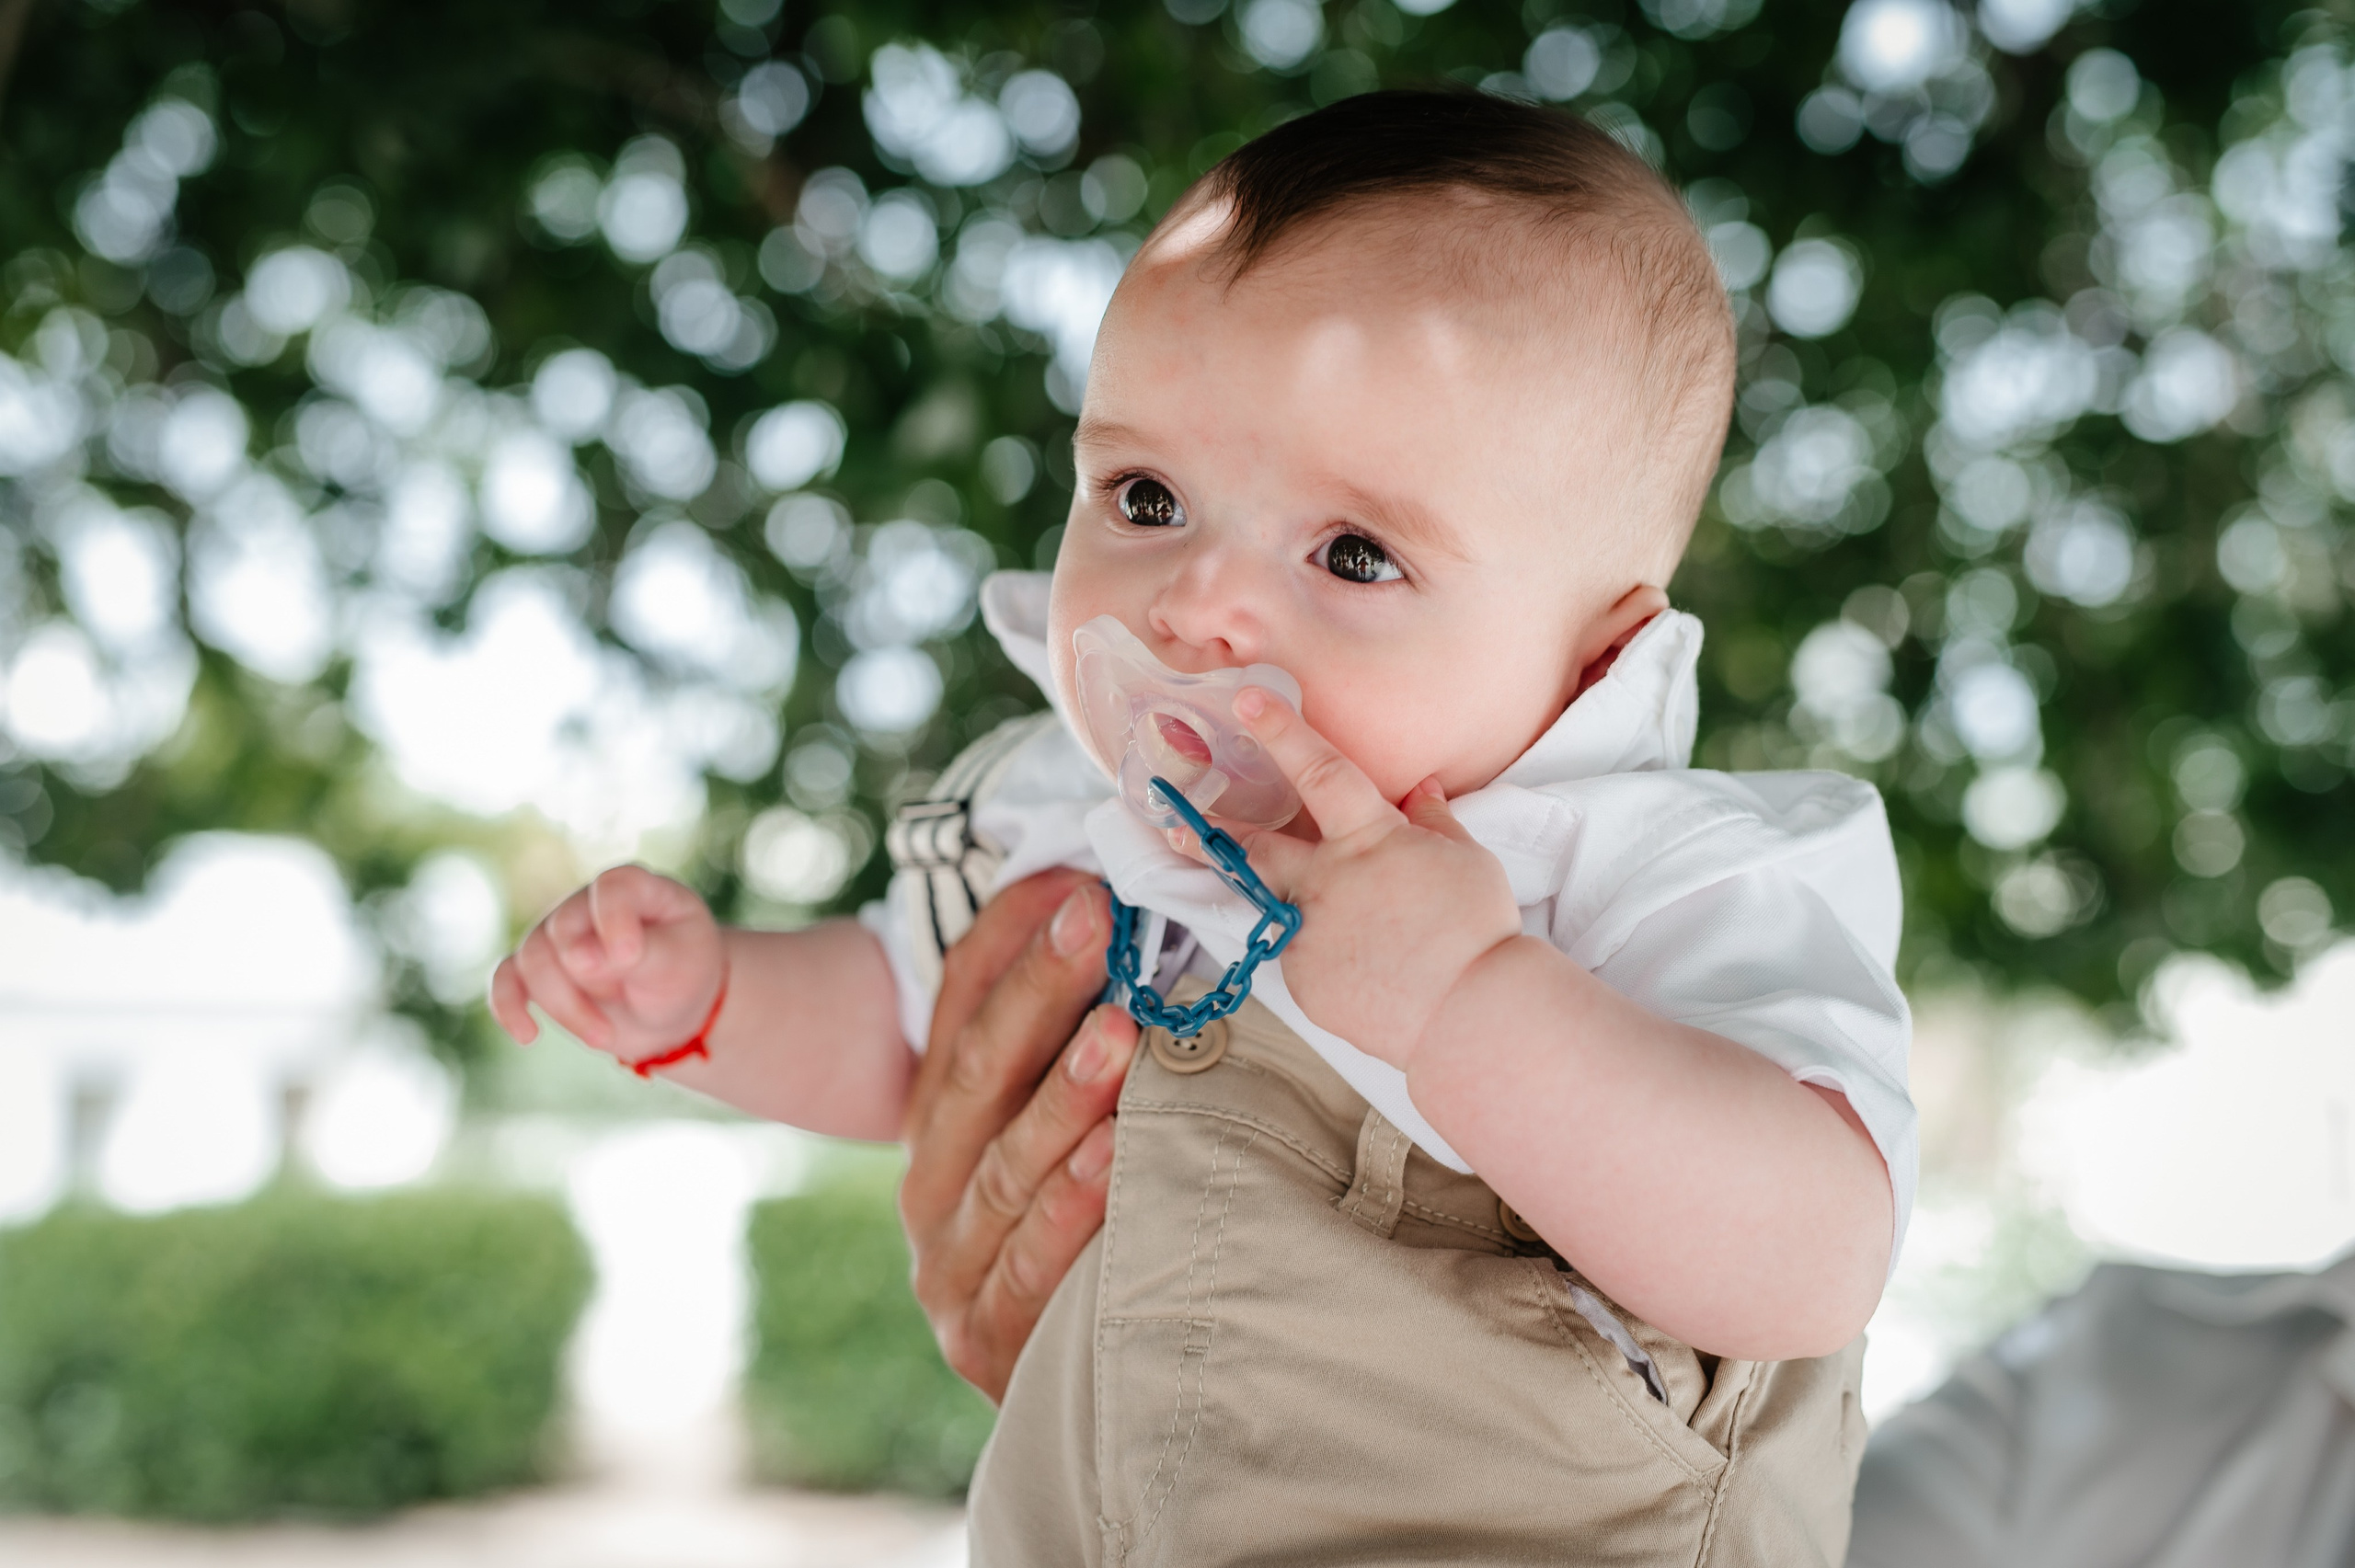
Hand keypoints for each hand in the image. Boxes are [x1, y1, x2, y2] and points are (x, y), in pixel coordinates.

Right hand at [488, 865, 723, 1065]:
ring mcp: (556, 934)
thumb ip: (637, 954)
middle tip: (629, 1005)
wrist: (672, 1009)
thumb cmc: (682, 973)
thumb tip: (575, 957)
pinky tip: (528, 1036)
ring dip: (565, 1007)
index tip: (629, 958)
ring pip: (533, 961)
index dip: (614, 920)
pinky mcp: (538, 971)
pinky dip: (509, 1007)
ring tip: (605, 1038)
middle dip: (590, 980)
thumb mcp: (678, 963)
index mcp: (633, 887)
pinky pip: (505, 980)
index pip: (612, 888)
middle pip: (563, 932)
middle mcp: (586, 904)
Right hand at [899, 869, 1135, 1402]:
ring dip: (1065, 1094)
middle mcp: (928, 1189)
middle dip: (1040, 991)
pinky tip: (1121, 1156)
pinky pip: (1035, 1263)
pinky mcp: (990, 1342)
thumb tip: (1102, 892)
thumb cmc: (1087, 1228)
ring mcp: (951, 1270)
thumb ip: (1078, 1026)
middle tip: (1102, 921)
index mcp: (935, 1122)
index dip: (1009, 942)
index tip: (1077, 879)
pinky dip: (1078, 1207)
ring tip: (1122, 1030)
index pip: (956, 1010)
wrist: (1083, 1393)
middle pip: (976, 1074)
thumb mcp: (1064, 1125)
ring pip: (1005, 1165)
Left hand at [1190, 687, 1522, 1067]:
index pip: (1318, 771)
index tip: (1246, 700)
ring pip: (1272, 907)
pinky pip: (1303, 959)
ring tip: (1278, 909)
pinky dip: (1324, 958)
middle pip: (1255, 847)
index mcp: (1366, 839)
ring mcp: (1306, 933)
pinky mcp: (1304, 982)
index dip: (1282, 731)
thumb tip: (1420, 789)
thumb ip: (1433, 820)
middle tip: (1176, 824)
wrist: (1470, 1012)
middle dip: (1211, 834)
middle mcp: (1323, 880)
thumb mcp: (1466, 859)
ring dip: (1270, 901)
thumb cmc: (1477, 929)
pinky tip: (1362, 972)